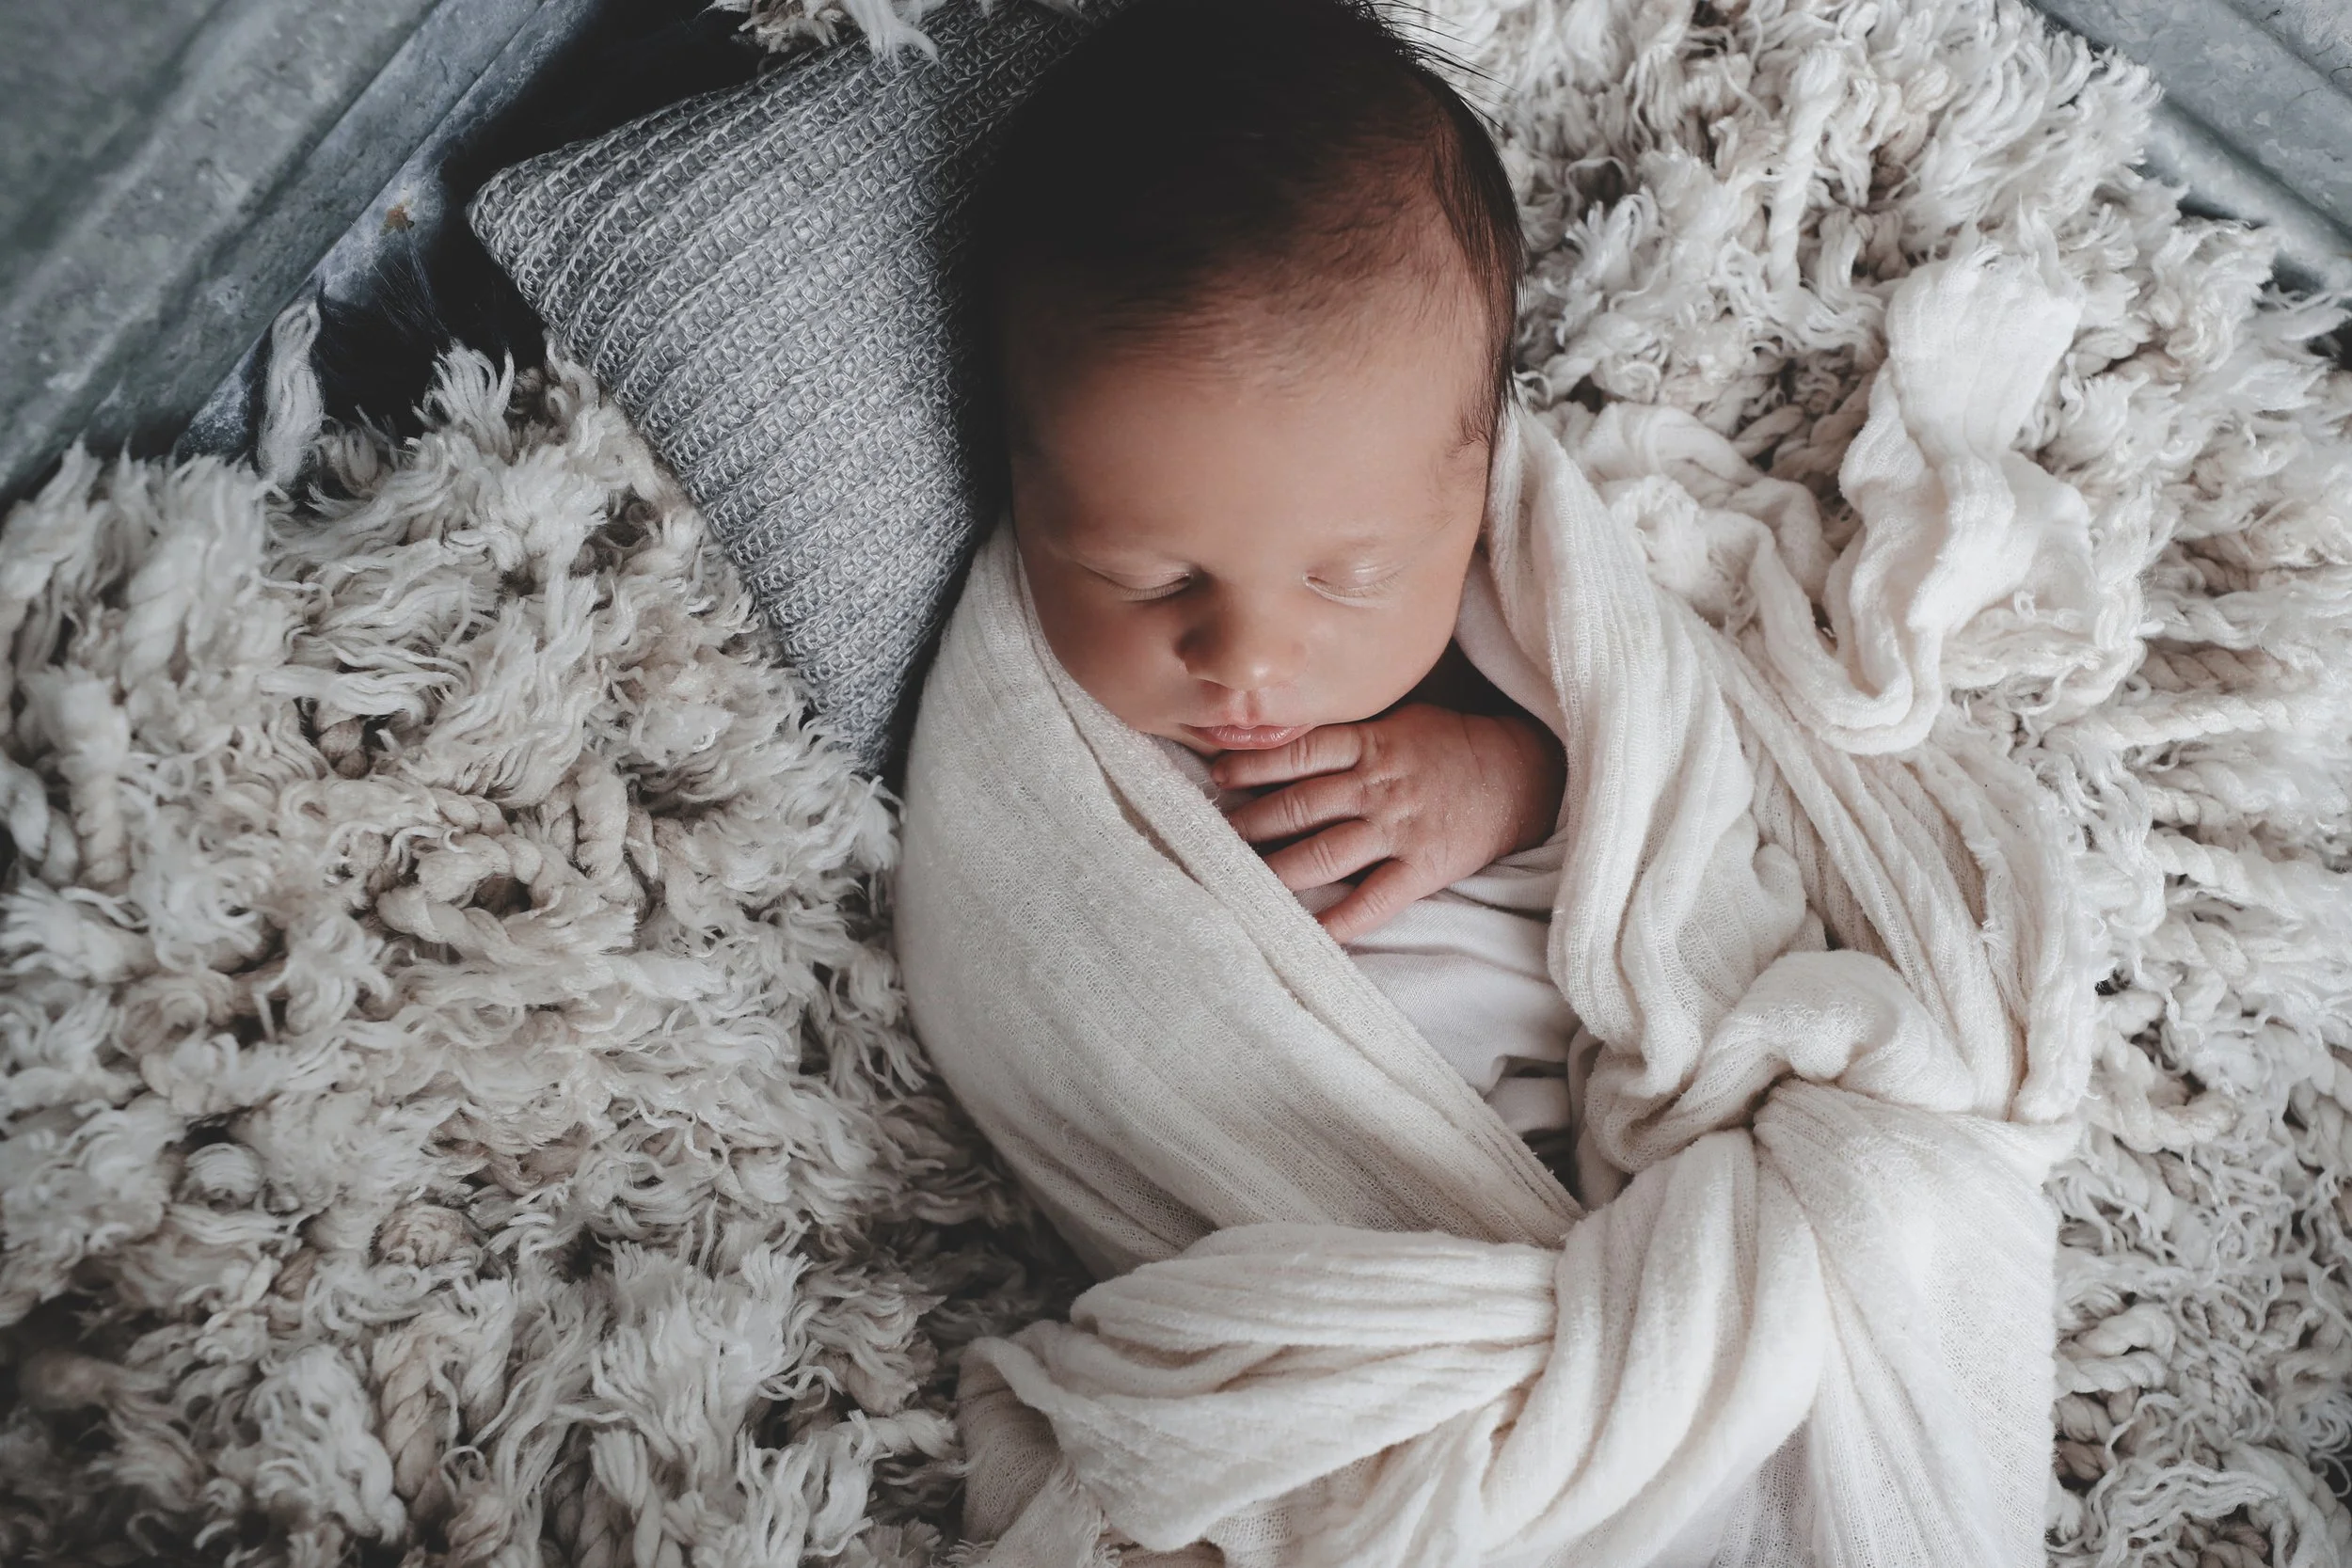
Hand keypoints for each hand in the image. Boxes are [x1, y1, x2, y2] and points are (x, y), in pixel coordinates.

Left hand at [1213, 703, 1565, 943]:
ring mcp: (1397, 829)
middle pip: (1298, 806)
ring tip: (1238, 881)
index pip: (1297, 753)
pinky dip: (1338, 922)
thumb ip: (1348, 735)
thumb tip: (1287, 746)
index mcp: (1369, 745)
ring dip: (1276, 869)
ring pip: (1323, 853)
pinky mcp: (1421, 869)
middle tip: (1211, 836)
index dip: (1253, 764)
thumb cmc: (1452, 745)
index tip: (1218, 775)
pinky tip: (1305, 934)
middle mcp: (1375, 787)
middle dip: (1251, 823)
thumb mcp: (1399, 720)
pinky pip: (1372, 902)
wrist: (1522, 774)